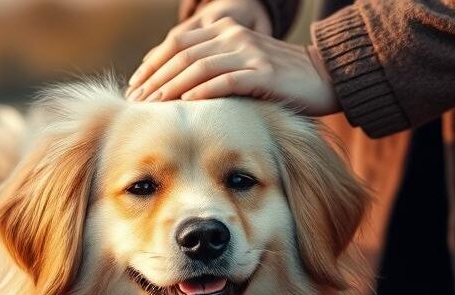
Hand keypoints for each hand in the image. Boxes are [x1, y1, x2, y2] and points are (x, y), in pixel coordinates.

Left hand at [129, 0, 271, 92]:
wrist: (321, 76)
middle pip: (183, 55)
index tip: (134, 87)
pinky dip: (204, 91)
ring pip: (200, 66)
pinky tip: (187, 103)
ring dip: (172, 87)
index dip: (152, 64)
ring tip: (153, 105)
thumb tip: (172, 88)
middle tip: (137, 101)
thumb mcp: (239, 65)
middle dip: (156, 79)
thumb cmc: (275, 79)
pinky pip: (227, 80)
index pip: (177, 43)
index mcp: (224, 30)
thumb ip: (210, 67)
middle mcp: (234, 36)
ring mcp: (249, 52)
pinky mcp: (264, 72)